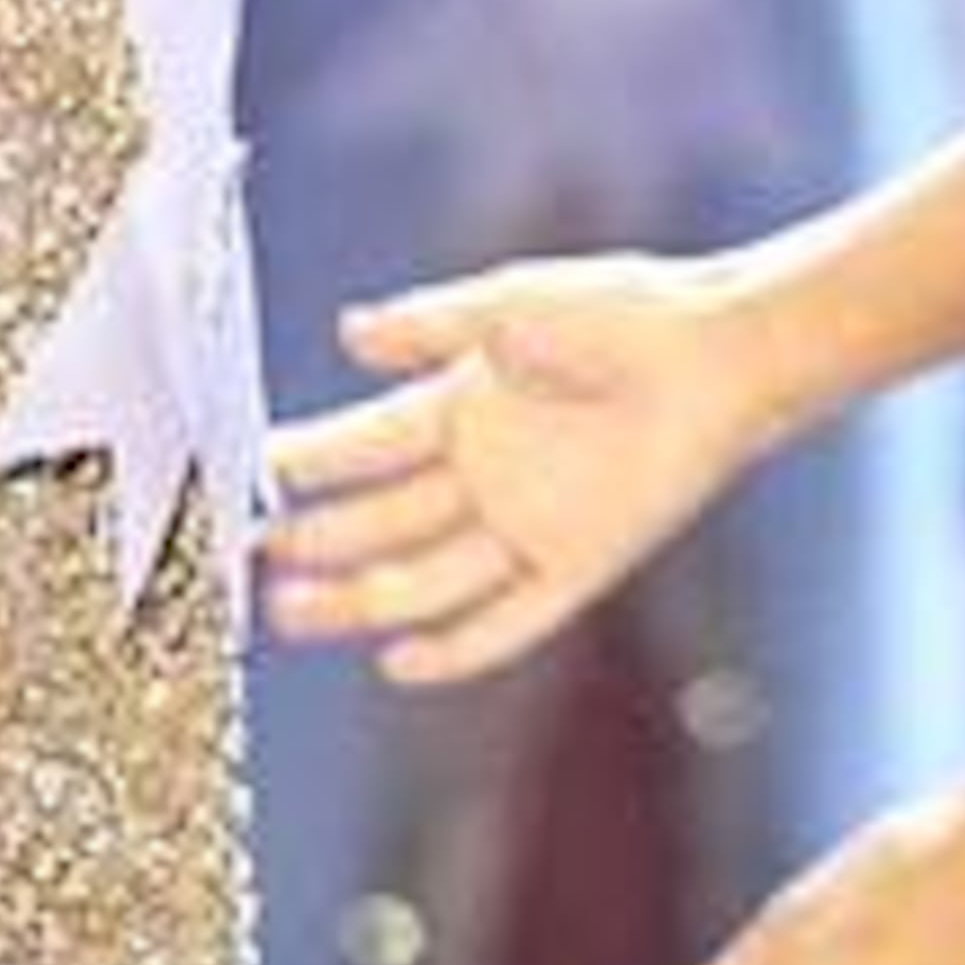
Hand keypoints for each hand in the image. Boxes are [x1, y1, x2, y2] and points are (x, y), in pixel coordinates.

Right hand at [261, 251, 780, 681]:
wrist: (718, 349)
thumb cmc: (620, 312)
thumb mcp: (509, 303)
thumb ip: (428, 324)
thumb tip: (348, 333)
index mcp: (463, 405)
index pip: (365, 446)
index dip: (309, 462)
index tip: (246, 474)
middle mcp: (486, 472)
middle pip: (383, 521)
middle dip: (317, 540)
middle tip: (249, 557)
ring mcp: (528, 524)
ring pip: (425, 578)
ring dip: (360, 598)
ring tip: (289, 611)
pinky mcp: (579, 564)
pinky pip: (507, 622)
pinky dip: (456, 648)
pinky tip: (398, 661)